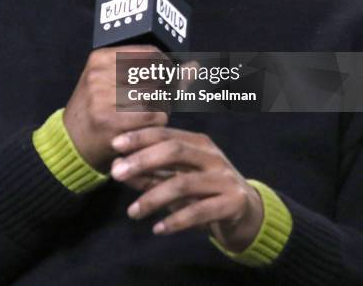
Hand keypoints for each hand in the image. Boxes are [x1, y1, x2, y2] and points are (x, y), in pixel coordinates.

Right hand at [63, 46, 167, 171]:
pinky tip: (146, 128)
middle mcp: (100, 73)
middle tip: (159, 103)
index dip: (167, 67)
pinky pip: (153, 116)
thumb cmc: (102, 109)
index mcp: (101, 58)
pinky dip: (157, 123)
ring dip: (162, 108)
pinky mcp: (109, 120)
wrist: (71, 142)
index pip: (150, 53)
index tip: (170, 79)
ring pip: (157, 96)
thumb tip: (194, 66)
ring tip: (150, 116)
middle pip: (156, 75)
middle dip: (165, 91)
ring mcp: (102, 96)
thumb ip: (158, 73)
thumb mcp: (119, 83)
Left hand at [110, 127, 262, 251]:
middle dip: (143, 160)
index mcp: (199, 143)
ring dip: (153, 197)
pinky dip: (176, 220)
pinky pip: (200, 211)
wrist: (247, 213)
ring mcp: (224, 179)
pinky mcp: (232, 203)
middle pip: (174, 151)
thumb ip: (150, 173)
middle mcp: (212, 156)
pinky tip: (157, 228)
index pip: (166, 133)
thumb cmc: (205, 191)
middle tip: (116, 173)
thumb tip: (116, 166)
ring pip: (184, 183)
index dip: (140, 137)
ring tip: (131, 212)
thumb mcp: (177, 178)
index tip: (115, 144)